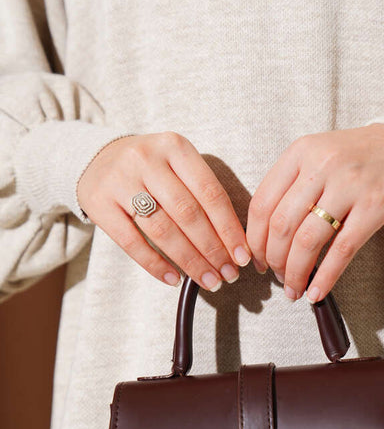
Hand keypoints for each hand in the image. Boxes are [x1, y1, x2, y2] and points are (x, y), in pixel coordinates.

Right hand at [77, 132, 250, 289]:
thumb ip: (202, 193)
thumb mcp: (177, 164)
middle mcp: (147, 159)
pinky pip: (131, 242)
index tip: (243, 255)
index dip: (229, 228)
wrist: (96, 158)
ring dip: (189, 261)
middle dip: (212, 249)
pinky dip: (155, 264)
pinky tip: (174, 279)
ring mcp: (120, 180)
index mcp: (175, 147)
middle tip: (228, 275)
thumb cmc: (151, 169)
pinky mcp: (99, 203)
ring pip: (162, 230)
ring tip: (207, 280)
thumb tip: (234, 243)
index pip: (210, 192)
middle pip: (188, 213)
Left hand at [246, 124, 383, 301]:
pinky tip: (316, 291)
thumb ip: (291, 186)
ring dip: (295, 272)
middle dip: (274, 259)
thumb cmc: (357, 158)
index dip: (254, 239)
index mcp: (300, 152)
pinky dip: (325, 277)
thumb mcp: (317, 157)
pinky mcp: (374, 206)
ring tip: (294, 288)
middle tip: (277, 276)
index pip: (262, 203)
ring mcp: (349, 185)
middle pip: (281, 225)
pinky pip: (342, 250)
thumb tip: (265, 237)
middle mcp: (321, 166)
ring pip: (308, 241)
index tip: (256, 258)